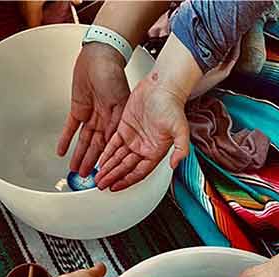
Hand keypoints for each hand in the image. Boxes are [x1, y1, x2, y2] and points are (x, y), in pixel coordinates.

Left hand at [58, 42, 132, 176]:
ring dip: (79, 155)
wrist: (99, 56)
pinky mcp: (78, 108)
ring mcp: (91, 114)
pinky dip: (66, 139)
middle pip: (96, 146)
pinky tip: (62, 151)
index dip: (106, 160)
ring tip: (75, 169)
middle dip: (90, 162)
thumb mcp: (119, 102)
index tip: (103, 173)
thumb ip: (116, 124)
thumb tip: (112, 145)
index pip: (111, 145)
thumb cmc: (113, 75)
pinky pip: (71, 128)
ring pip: (84, 140)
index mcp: (118, 120)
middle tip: (85, 177)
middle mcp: (105, 120)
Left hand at [94, 69, 190, 190]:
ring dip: (108, 168)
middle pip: (125, 167)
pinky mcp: (124, 127)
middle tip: (101, 185)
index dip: (126, 181)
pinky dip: (105, 153)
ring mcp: (133, 138)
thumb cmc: (172, 106)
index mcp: (155, 151)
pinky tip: (99, 161)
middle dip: (113, 177)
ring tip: (97, 177)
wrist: (162, 86)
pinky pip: (112, 144)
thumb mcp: (180, 129)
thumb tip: (175, 164)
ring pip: (117, 158)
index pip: (138, 172)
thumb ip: (181, 149)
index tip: (115, 187)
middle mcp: (143, 147)